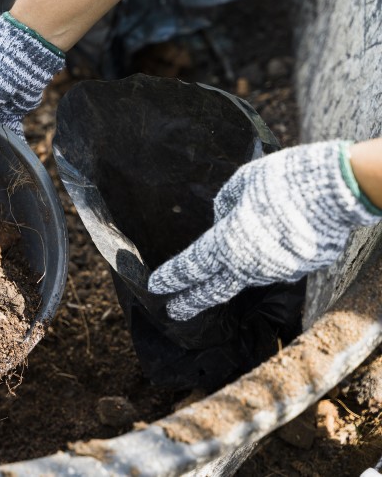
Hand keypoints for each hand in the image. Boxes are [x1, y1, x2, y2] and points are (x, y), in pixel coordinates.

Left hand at [148, 140, 381, 320]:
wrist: (336, 190)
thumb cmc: (282, 181)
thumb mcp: (241, 183)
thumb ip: (225, 205)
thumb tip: (223, 219)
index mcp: (226, 243)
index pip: (191, 267)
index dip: (171, 277)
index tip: (155, 286)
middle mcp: (248, 265)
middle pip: (213, 290)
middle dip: (192, 301)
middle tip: (174, 311)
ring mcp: (275, 271)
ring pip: (246, 276)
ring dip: (234, 272)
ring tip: (226, 266)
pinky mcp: (299, 269)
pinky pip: (273, 266)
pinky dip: (266, 259)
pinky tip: (271, 244)